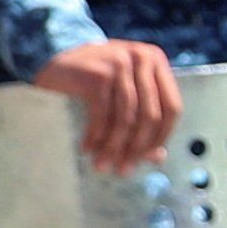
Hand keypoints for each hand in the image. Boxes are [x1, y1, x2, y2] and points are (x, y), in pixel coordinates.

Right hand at [33, 39, 183, 172]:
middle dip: (135, 149)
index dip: (160, 138)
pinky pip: (103, 114)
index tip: (145, 160)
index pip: (172, 108)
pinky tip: (86, 148)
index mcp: (156, 61)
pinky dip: (95, 135)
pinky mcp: (98, 72)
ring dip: (113, 147)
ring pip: (126, 118)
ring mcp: (120, 62)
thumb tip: (159, 157)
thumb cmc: (93, 84)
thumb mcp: (122, 97)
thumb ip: (143, 122)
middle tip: (122, 170)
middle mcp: (142, 57)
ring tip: (101, 164)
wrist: (54, 68)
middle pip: (150, 115)